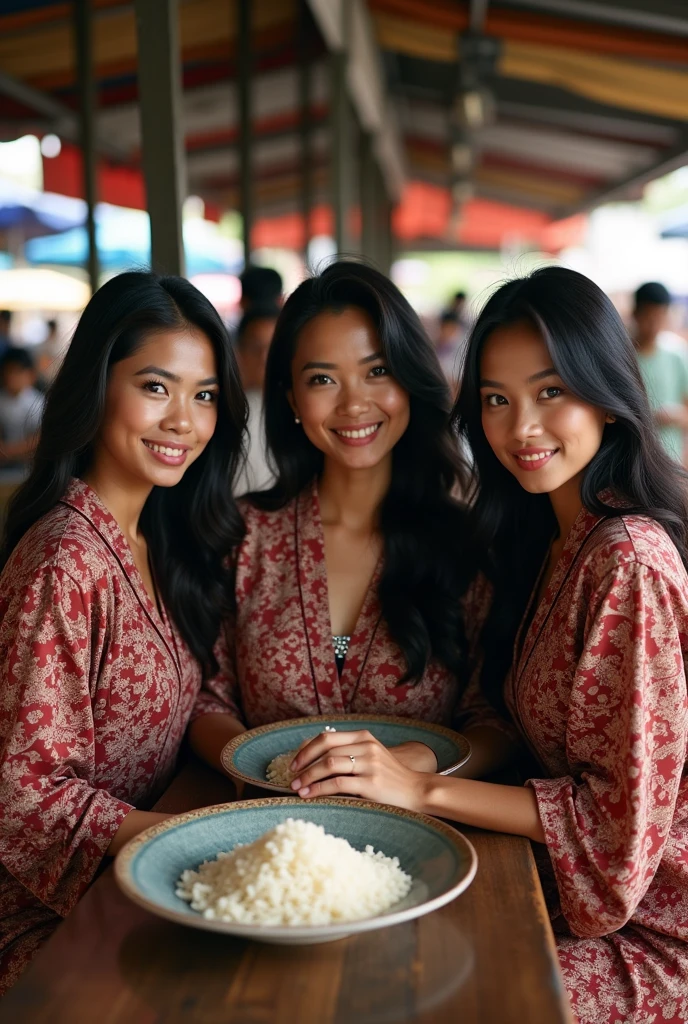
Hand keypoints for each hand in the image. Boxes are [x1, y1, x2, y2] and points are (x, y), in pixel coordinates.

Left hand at [288, 729, 428, 811]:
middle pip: (325, 748)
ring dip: (308, 776)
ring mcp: (369, 764)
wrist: (417, 790)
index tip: (294, 762)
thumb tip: (314, 758)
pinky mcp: (371, 783)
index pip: (327, 737)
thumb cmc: (390, 777)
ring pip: (329, 764)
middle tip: (291, 775)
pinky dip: (319, 788)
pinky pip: (337, 783)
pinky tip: (310, 794)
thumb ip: (348, 753)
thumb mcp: (371, 757)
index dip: (306, 749)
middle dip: (303, 761)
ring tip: (296, 787)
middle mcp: (366, 746)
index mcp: (364, 737)